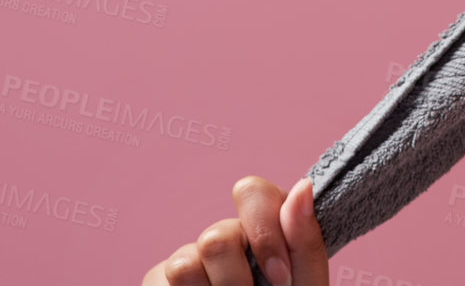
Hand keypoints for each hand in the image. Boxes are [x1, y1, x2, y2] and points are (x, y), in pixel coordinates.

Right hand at [140, 174, 327, 285]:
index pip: (251, 192)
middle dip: (237, 281)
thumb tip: (302, 187)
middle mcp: (225, 237)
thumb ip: (305, 242)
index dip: (264, 233)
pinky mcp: (159, 280)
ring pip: (185, 262)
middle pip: (217, 236)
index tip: (281, 278)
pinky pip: (162, 280)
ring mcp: (189, 258)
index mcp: (264, 228)